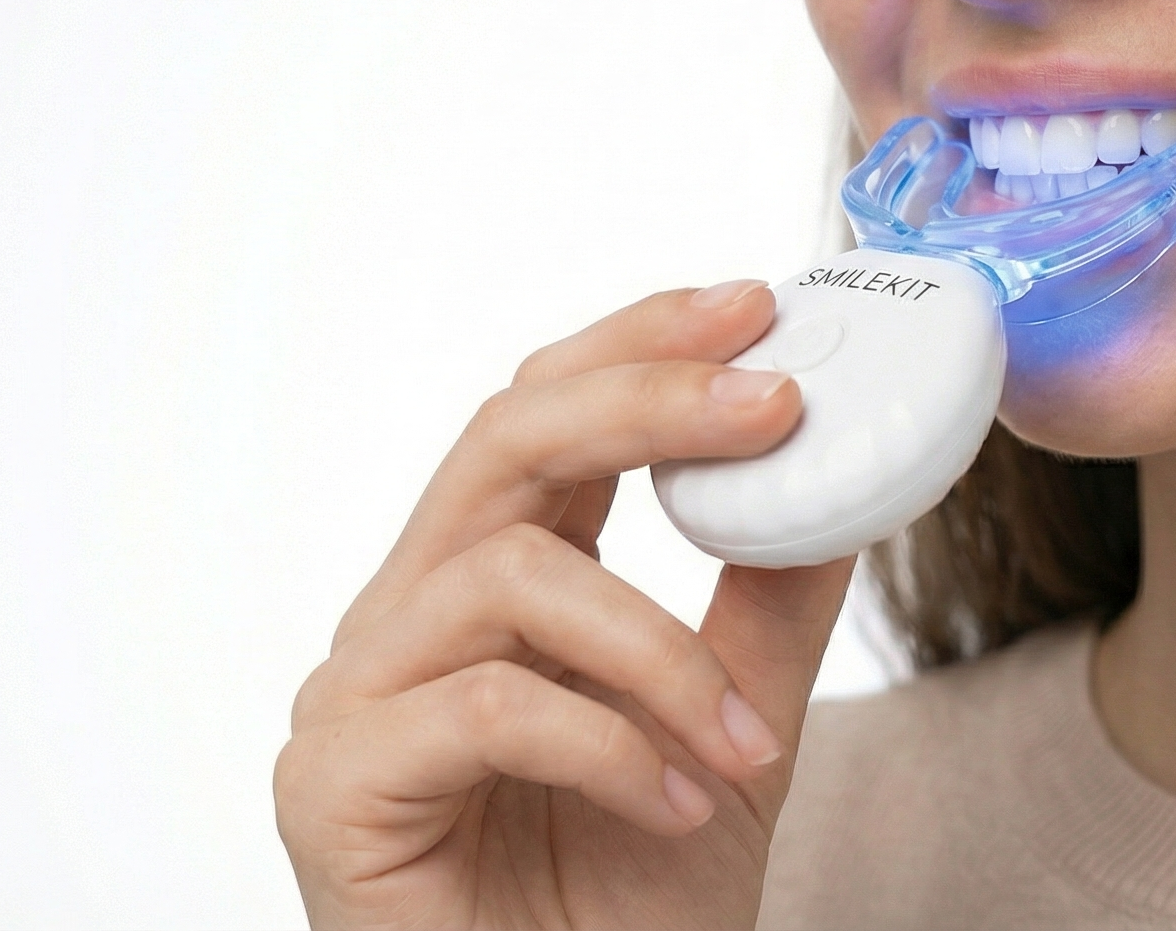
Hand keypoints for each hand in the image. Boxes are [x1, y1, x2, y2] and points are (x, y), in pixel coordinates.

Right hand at [277, 279, 854, 929]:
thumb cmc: (619, 919)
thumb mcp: (731, 743)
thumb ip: (766, 616)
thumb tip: (844, 483)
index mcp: (483, 592)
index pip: (541, 417)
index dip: (638, 343)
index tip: (755, 306)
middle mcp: (403, 623)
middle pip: (501, 441)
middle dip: (646, 399)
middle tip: (773, 405)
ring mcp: (353, 699)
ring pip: (507, 575)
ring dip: (660, 650)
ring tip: (746, 744)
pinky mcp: (332, 787)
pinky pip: (487, 704)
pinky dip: (610, 743)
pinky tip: (677, 804)